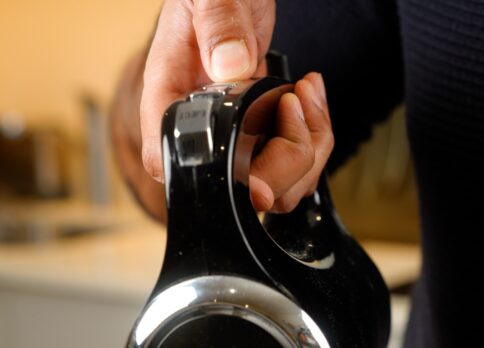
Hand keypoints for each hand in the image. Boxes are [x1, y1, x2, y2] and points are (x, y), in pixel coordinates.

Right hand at [134, 0, 332, 214]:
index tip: (255, 171)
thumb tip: (228, 66)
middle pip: (234, 186)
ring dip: (306, 152)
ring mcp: (231, 131)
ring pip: (271, 185)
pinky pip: (290, 163)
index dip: (210, 178)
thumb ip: (218, 22)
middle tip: (295, 108)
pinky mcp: (259, 130)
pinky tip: (310, 98)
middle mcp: (199, 121)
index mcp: (170, 91)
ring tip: (307, 97)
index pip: (168, 158)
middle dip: (282, 162)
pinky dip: (313, 139)